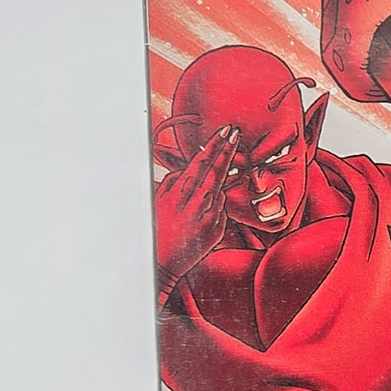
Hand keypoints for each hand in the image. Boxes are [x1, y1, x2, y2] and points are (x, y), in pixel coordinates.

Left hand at [155, 125, 237, 286]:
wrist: (159, 261)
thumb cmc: (188, 251)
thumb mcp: (214, 234)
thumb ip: (220, 210)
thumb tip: (220, 191)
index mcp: (201, 206)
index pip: (217, 172)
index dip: (226, 152)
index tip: (233, 137)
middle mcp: (184, 196)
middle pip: (202, 163)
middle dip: (216, 144)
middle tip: (227, 130)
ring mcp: (169, 194)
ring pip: (187, 168)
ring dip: (202, 154)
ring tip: (215, 141)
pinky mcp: (157, 195)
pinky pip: (173, 177)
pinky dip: (184, 173)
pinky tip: (192, 173)